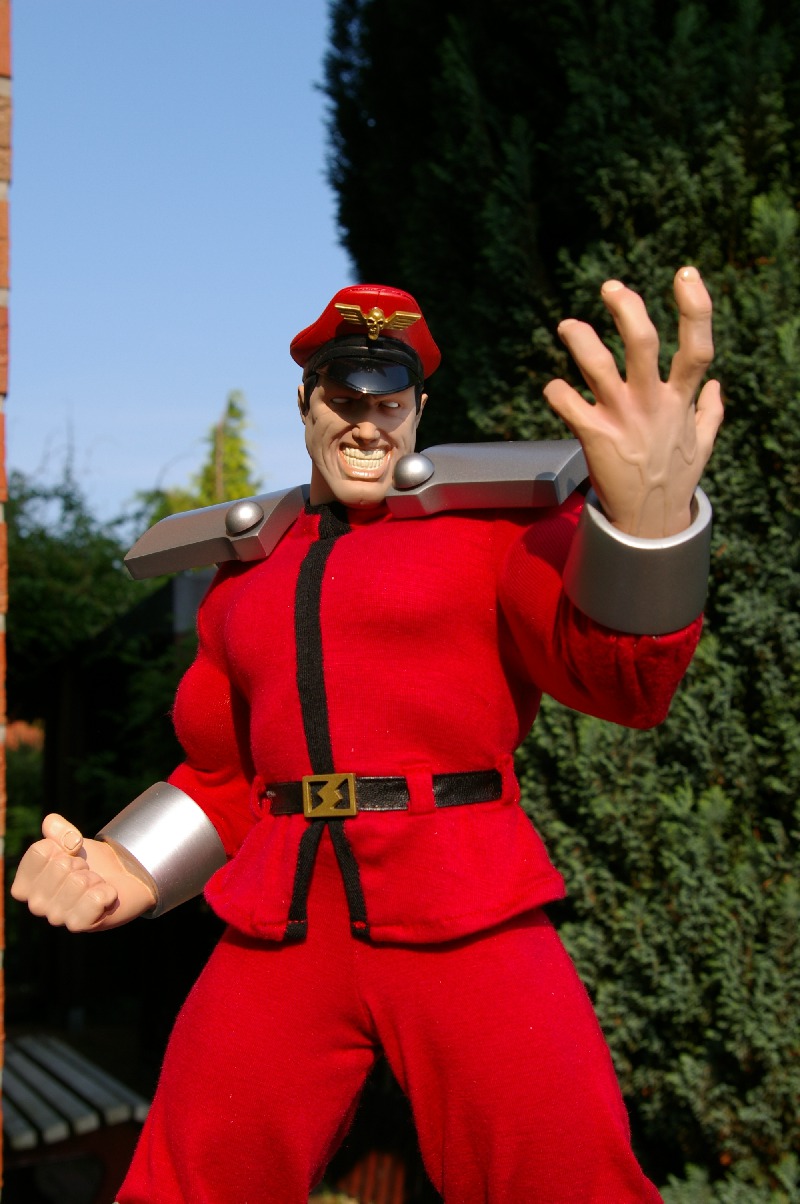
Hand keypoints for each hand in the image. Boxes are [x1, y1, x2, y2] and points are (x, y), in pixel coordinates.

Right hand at [10, 813, 155, 930]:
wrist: (121, 879)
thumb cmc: (90, 862)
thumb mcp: (70, 840)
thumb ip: (56, 828)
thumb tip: (51, 824)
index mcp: (25, 884)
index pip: (41, 851)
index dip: (63, 846)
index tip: (71, 855)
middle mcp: (36, 904)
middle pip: (61, 866)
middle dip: (80, 864)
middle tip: (85, 872)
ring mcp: (57, 917)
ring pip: (78, 882)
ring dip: (94, 878)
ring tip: (94, 885)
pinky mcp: (80, 925)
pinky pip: (95, 899)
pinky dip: (106, 892)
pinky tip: (104, 897)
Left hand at [544, 266, 722, 537]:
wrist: (648, 520)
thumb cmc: (673, 478)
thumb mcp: (702, 445)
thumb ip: (709, 413)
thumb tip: (717, 388)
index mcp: (680, 400)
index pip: (697, 347)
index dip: (695, 307)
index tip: (686, 273)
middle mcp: (652, 403)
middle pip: (643, 344)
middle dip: (626, 309)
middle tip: (610, 288)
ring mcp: (622, 418)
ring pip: (598, 367)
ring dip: (580, 340)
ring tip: (567, 326)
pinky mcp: (594, 436)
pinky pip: (568, 403)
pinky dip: (555, 391)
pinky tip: (553, 388)